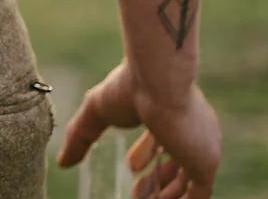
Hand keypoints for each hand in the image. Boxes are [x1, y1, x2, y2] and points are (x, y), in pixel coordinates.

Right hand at [59, 62, 220, 198]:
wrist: (158, 80)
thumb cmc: (128, 87)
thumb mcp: (96, 112)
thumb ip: (80, 138)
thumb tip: (62, 162)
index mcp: (170, 112)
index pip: (164, 138)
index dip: (147, 154)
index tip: (130, 166)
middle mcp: (190, 130)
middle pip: (177, 162)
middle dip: (156, 180)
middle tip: (135, 193)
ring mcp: (200, 147)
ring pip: (188, 182)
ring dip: (165, 196)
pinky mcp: (205, 163)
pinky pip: (198, 195)